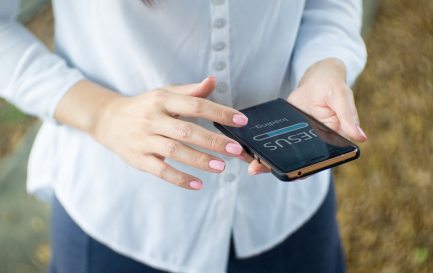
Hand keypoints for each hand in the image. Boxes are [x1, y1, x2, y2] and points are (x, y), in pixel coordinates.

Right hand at [92, 77, 251, 189]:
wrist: (107, 120)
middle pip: (186, 130)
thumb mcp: (164, 94)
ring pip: (174, 151)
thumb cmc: (143, 106)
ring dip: (199, 160)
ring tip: (222, 167)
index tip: (241, 120)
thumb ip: (190, 91)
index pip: (195, 105)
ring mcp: (144, 140)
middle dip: (213, 140)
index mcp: (162, 100)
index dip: (219, 112)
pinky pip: (161, 171)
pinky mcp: (139, 159)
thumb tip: (213, 81)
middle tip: (235, 149)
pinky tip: (198, 184)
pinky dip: (180, 178)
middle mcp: (153, 119)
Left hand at [247, 58, 366, 174]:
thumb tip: (360, 137)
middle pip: (297, 162)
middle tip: (256, 168)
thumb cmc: (333, 86)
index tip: (290, 174)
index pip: (319, 162)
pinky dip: (263, 147)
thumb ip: (348, 116)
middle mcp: (315, 145)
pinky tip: (249, 149)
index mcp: (333, 141)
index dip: (305, 170)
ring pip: (284, 156)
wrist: (316, 78)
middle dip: (278, 168)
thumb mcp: (341, 96)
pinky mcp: (286, 133)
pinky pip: (275, 144)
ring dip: (267, 161)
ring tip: (250, 164)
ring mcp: (299, 140)